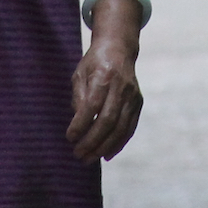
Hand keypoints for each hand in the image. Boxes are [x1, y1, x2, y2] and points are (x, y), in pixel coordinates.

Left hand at [66, 6, 143, 162]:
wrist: (119, 49)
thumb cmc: (94, 63)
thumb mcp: (79, 74)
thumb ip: (78, 98)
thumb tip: (78, 125)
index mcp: (104, 76)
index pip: (92, 105)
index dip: (81, 124)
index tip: (69, 137)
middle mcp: (121, 87)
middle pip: (108, 120)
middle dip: (92, 141)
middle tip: (78, 154)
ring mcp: (133, 96)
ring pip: (120, 128)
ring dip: (104, 147)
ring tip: (89, 158)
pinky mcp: (138, 103)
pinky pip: (129, 128)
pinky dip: (118, 144)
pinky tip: (106, 155)